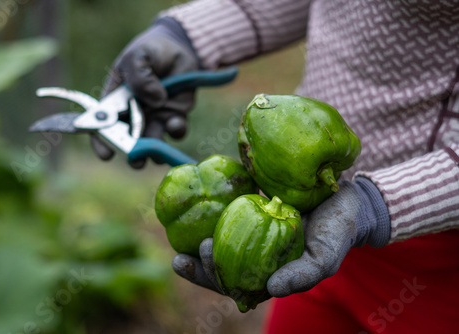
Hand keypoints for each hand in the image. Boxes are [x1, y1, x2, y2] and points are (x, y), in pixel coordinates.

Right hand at [93, 17, 198, 164]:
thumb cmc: (149, 51)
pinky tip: (175, 122)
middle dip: (131, 152)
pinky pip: (175, 131)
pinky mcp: (175, 116)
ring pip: (152, 142)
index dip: (101, 141)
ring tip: (155, 149)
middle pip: (128, 140)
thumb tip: (156, 99)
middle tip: (135, 157)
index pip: (103, 125)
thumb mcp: (137, 56)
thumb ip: (140, 76)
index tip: (106, 153)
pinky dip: (175, 130)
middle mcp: (133, 115)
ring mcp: (154, 118)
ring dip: (153, 148)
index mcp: (115, 101)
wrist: (178, 48)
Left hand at [172, 178, 390, 298]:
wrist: (349, 201)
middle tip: (193, 251)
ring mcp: (256, 230)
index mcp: (269, 273)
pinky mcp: (257, 207)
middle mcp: (258, 254)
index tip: (190, 265)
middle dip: (203, 263)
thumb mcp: (324, 259)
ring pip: (224, 238)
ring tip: (186, 236)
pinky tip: (202, 199)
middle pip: (223, 264)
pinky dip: (217, 208)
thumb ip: (301, 276)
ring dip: (203, 237)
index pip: (234, 284)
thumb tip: (271, 289)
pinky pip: (234, 210)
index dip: (209, 279)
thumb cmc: (337, 233)